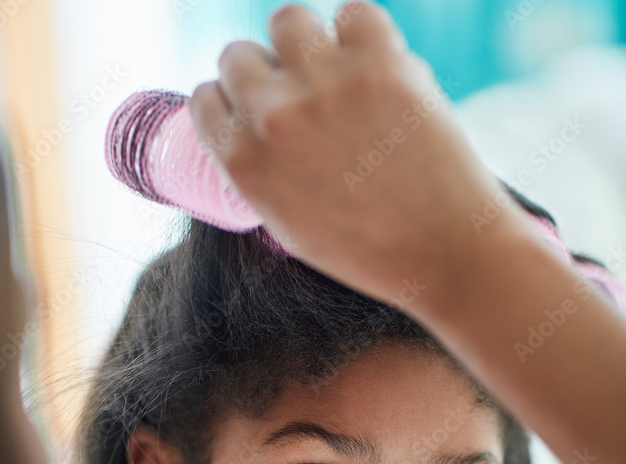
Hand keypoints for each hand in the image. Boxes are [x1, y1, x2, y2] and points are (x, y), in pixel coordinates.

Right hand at [188, 2, 522, 322]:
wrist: (443, 252)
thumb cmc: (370, 251)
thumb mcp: (290, 227)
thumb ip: (263, 174)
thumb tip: (254, 131)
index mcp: (244, 164)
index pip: (206, 99)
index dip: (232, 102)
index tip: (256, 110)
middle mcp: (273, 117)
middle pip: (237, 55)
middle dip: (264, 72)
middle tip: (300, 95)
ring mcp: (323, 83)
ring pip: (287, 21)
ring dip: (308, 44)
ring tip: (337, 75)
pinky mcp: (378, 61)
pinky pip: (353, 14)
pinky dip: (364, 35)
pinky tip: (377, 69)